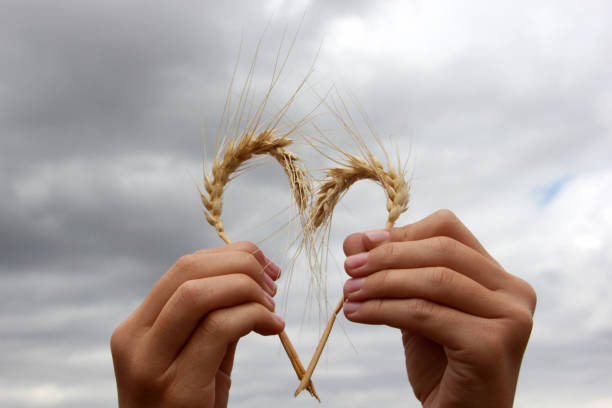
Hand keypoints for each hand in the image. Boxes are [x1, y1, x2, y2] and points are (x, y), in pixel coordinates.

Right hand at [110, 242, 284, 407]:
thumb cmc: (189, 406)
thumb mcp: (196, 356)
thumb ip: (213, 317)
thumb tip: (252, 274)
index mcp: (137, 327)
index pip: (183, 268)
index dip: (230, 256)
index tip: (264, 265)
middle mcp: (135, 340)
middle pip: (188, 272)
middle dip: (241, 264)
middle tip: (273, 281)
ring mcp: (150, 364)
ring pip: (198, 295)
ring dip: (247, 289)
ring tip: (272, 307)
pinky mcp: (175, 388)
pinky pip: (218, 329)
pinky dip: (254, 317)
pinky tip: (274, 328)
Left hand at [342, 210, 535, 407]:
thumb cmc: (441, 368)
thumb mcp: (416, 311)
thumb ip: (395, 276)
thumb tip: (356, 241)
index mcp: (501, 280)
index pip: (449, 230)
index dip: (403, 232)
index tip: (363, 245)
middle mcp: (515, 293)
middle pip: (442, 250)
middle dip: (387, 256)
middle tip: (349, 268)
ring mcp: (509, 319)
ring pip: (434, 281)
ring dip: (381, 283)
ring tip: (348, 292)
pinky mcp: (491, 345)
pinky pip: (425, 314)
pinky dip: (384, 310)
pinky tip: (357, 314)